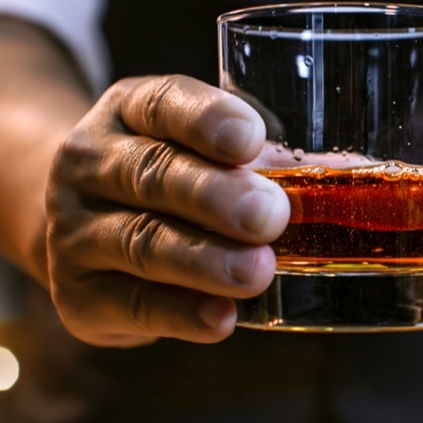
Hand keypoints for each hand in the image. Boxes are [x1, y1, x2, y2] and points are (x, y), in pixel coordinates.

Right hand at [45, 74, 289, 346]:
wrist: (82, 234)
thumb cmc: (170, 184)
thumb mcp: (202, 154)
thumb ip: (266, 163)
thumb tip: (348, 177)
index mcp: (128, 111)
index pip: (162, 104)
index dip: (207, 120)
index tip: (252, 140)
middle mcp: (89, 163)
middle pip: (152, 174)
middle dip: (216, 196)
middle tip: (272, 216)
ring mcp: (73, 229)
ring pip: (140, 241)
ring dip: (204, 259)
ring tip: (258, 271)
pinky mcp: (78, 295)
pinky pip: (131, 304)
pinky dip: (180, 313)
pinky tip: (221, 319)